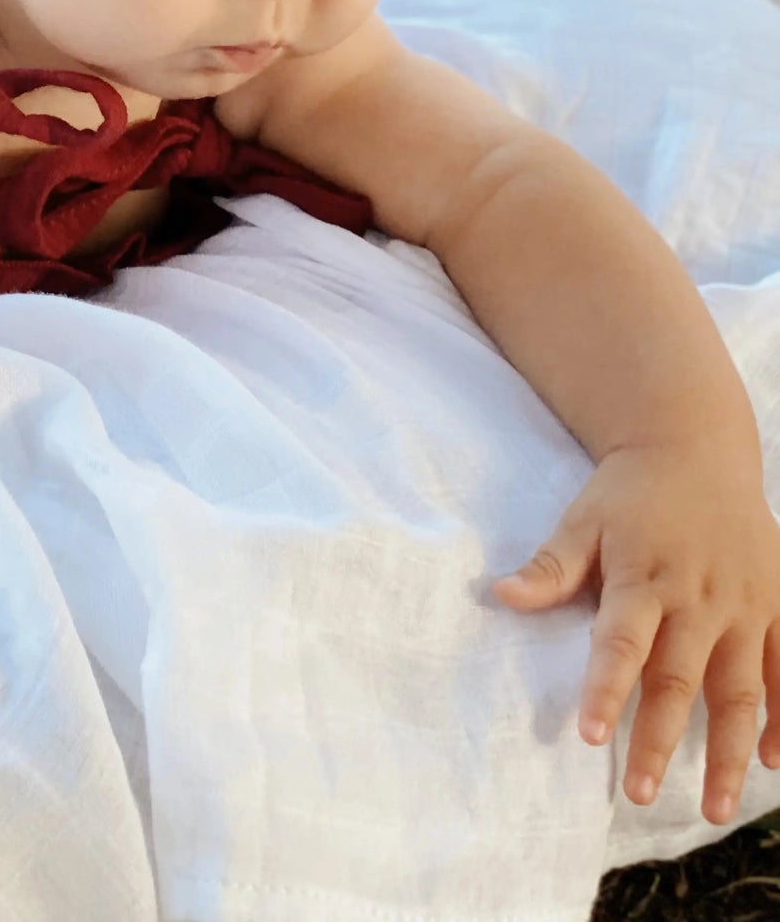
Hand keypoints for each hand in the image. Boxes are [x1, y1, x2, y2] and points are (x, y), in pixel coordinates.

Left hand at [492, 438, 779, 825]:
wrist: (694, 444)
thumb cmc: (630, 491)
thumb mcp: (583, 518)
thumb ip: (550, 565)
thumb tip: (500, 595)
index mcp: (643, 574)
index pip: (621, 641)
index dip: (605, 688)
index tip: (588, 735)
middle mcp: (698, 595)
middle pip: (678, 678)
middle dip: (659, 739)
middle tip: (640, 793)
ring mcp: (744, 603)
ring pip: (740, 690)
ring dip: (727, 752)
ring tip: (714, 808)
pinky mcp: (777, 603)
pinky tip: (770, 762)